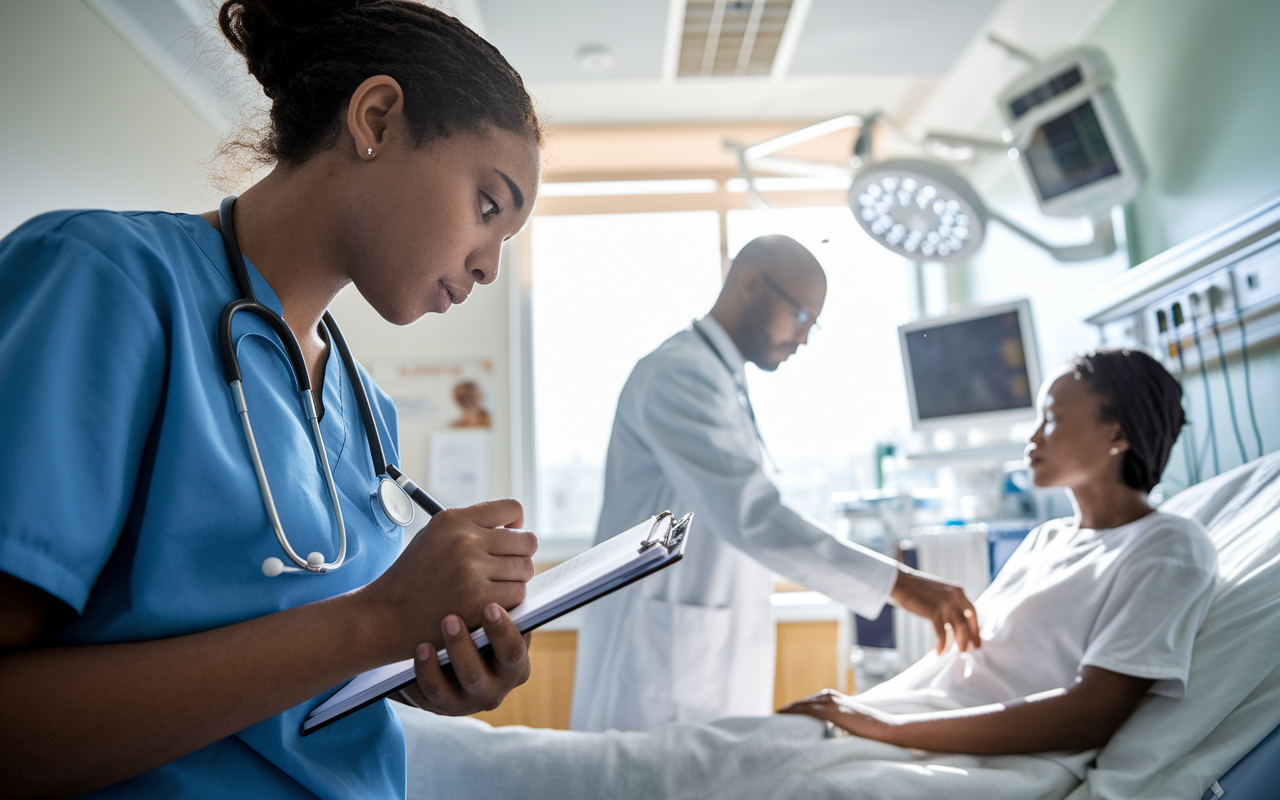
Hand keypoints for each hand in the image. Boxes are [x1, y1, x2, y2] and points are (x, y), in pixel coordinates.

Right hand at [363, 499, 536, 659]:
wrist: (386, 615)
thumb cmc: (414, 576)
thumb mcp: (434, 535)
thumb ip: (472, 526)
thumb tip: (516, 528)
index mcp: (454, 520)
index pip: (512, 509)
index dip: (516, 525)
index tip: (508, 538)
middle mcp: (465, 541)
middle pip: (527, 541)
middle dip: (520, 555)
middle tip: (503, 568)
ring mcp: (473, 571)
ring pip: (526, 569)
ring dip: (515, 580)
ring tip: (491, 586)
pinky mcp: (479, 601)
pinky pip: (518, 594)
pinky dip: (509, 601)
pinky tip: (488, 602)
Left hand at [399, 603, 532, 715]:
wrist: (455, 658)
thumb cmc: (483, 628)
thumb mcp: (495, 624)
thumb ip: (500, 610)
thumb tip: (504, 580)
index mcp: (515, 666)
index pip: (513, 651)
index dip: (502, 630)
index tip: (489, 606)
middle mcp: (494, 690)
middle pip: (477, 674)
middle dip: (462, 647)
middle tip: (449, 619)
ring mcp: (466, 703)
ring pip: (446, 691)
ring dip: (433, 667)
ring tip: (423, 645)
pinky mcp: (440, 708)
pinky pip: (426, 697)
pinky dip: (418, 677)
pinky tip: (412, 657)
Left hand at [779, 690, 891, 738]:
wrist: (886, 729)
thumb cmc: (870, 729)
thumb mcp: (849, 723)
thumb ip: (836, 722)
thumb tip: (826, 730)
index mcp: (834, 698)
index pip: (809, 703)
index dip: (795, 709)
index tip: (782, 716)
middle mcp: (831, 696)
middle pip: (803, 702)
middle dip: (789, 710)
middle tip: (774, 717)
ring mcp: (832, 702)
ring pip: (803, 704)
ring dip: (789, 710)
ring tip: (776, 717)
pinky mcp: (833, 711)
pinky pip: (808, 710)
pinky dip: (794, 712)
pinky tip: (784, 716)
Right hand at [890, 565, 980, 653]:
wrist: (900, 582)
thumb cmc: (916, 588)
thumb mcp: (940, 591)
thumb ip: (950, 602)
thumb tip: (956, 620)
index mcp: (958, 591)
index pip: (972, 612)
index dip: (975, 628)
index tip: (975, 639)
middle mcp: (955, 597)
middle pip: (967, 623)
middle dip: (970, 638)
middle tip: (969, 650)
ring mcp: (946, 604)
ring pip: (958, 630)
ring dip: (958, 644)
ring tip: (957, 655)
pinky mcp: (935, 612)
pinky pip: (942, 634)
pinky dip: (942, 645)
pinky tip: (939, 652)